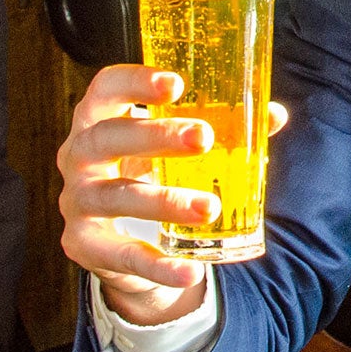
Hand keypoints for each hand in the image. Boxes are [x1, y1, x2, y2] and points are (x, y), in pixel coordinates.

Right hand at [56, 64, 290, 325]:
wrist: (122, 239)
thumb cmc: (152, 170)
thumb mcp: (177, 147)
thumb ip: (223, 127)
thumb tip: (273, 115)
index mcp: (100, 118)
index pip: (106, 88)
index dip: (135, 82)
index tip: (177, 84)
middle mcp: (78, 155)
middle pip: (106, 137)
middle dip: (156, 135)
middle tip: (204, 138)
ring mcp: (76, 201)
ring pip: (115, 196)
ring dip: (164, 201)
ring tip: (210, 207)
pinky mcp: (83, 244)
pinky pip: (121, 255)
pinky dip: (157, 265)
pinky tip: (191, 269)